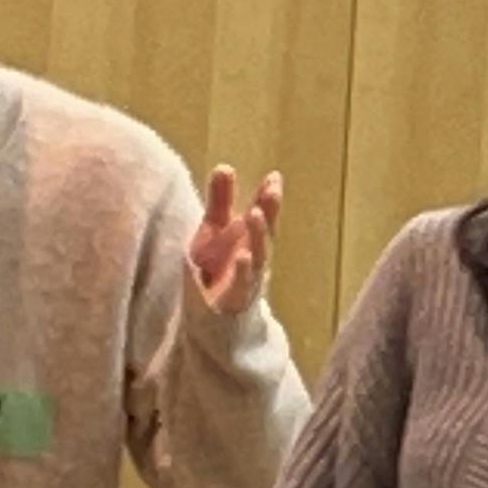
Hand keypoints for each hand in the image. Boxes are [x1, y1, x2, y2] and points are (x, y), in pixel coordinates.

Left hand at [187, 165, 282, 314]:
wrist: (214, 322)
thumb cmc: (217, 272)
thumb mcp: (213, 233)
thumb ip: (220, 201)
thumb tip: (225, 165)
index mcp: (249, 241)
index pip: (263, 216)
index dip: (268, 198)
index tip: (273, 178)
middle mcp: (254, 259)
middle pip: (265, 233)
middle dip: (269, 212)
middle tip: (272, 189)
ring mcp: (248, 281)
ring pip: (258, 257)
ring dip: (258, 236)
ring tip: (253, 213)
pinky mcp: (235, 302)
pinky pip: (241, 285)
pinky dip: (243, 271)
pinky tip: (242, 256)